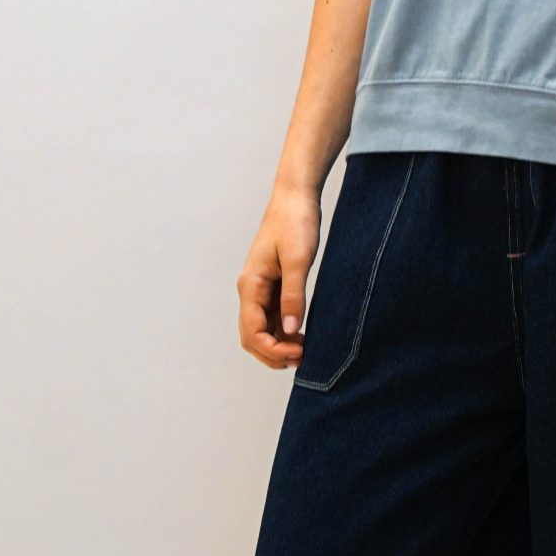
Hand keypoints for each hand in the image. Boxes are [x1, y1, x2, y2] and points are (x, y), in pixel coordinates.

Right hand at [237, 181, 321, 368]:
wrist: (296, 197)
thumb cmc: (295, 222)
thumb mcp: (299, 260)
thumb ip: (294, 296)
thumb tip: (289, 330)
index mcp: (251, 285)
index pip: (252, 332)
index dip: (273, 350)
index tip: (299, 353)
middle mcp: (250, 290)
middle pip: (252, 337)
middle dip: (273, 354)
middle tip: (302, 359)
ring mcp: (261, 289)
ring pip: (262, 329)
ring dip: (279, 345)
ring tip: (305, 350)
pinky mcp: (273, 285)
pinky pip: (272, 317)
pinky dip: (284, 331)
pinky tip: (302, 334)